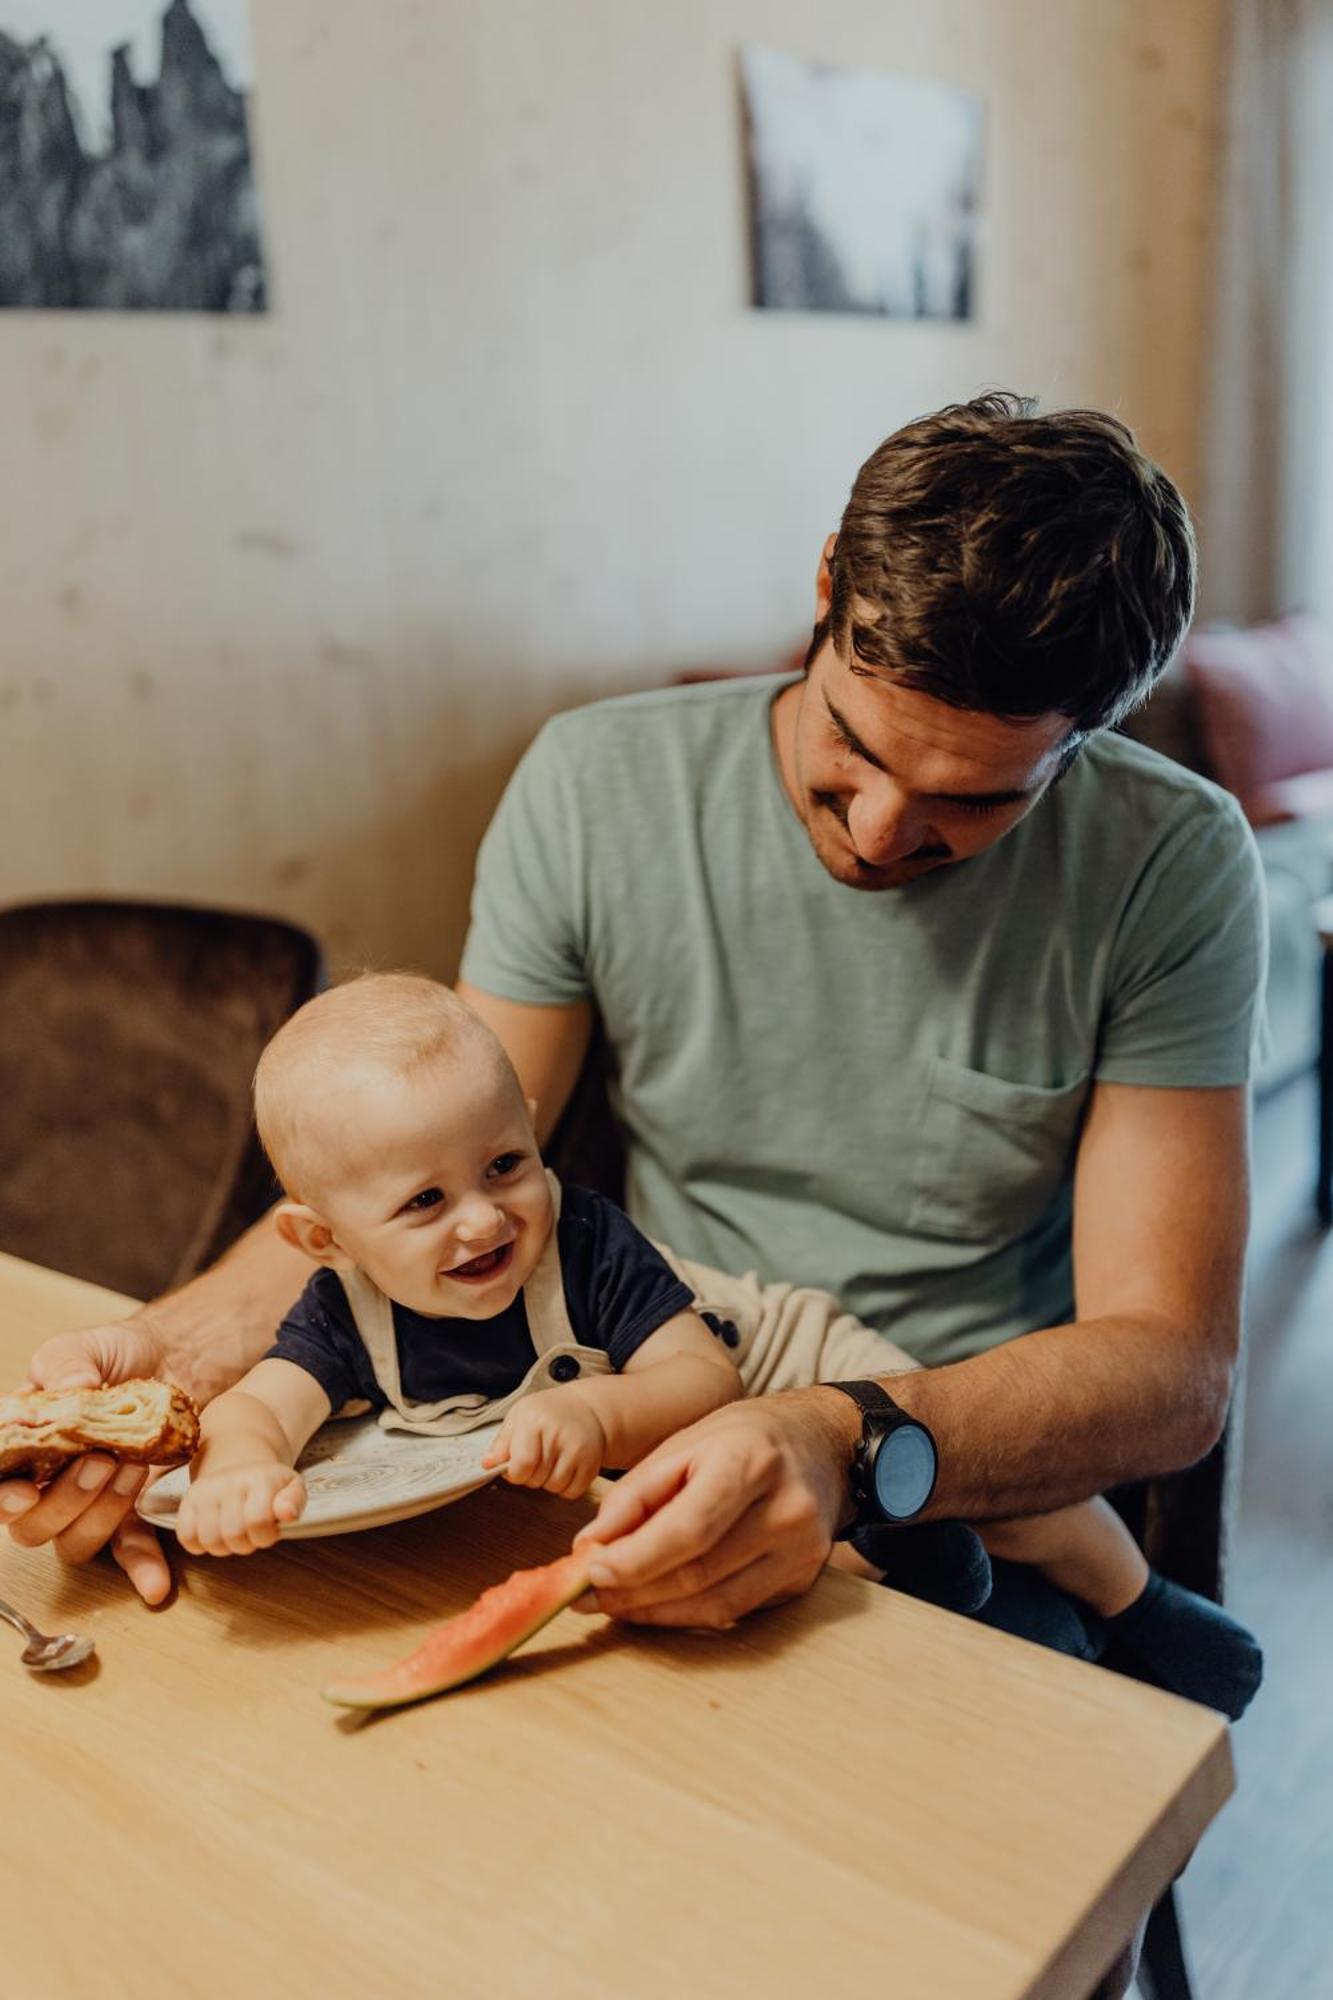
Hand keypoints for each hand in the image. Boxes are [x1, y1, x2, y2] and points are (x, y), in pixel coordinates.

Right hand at [2, 1313, 175, 1604]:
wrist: (176, 1358)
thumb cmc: (116, 1355)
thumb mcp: (82, 1348)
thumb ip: (66, 1364)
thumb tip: (69, 1390)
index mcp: (22, 1450)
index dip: (4, 1499)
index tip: (24, 1492)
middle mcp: (47, 1486)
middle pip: (31, 1525)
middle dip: (63, 1499)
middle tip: (100, 1461)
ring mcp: (89, 1504)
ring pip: (74, 1541)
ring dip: (100, 1514)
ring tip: (133, 1469)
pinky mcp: (132, 1511)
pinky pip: (129, 1550)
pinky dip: (141, 1567)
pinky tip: (155, 1584)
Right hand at [176, 1462, 306, 1556]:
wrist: (239, 1461)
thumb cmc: (269, 1484)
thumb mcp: (292, 1487)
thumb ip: (295, 1501)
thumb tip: (288, 1513)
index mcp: (259, 1478)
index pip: (258, 1520)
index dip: (265, 1536)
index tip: (269, 1530)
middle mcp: (229, 1481)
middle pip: (233, 1535)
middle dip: (246, 1543)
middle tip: (251, 1534)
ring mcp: (205, 1490)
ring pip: (209, 1540)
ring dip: (224, 1546)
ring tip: (233, 1534)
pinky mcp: (187, 1500)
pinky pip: (186, 1537)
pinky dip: (200, 1544)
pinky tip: (214, 1533)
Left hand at [481, 1389, 607, 1498]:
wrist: (585, 1407)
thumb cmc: (546, 1412)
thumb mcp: (518, 1417)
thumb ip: (502, 1443)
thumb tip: (487, 1465)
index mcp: (534, 1421)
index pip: (522, 1464)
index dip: (515, 1473)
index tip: (515, 1467)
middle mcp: (558, 1435)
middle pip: (536, 1479)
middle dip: (530, 1476)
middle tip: (536, 1458)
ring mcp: (578, 1449)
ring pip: (553, 1487)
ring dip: (547, 1481)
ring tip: (551, 1461)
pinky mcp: (593, 1463)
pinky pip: (572, 1492)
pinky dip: (565, 1487)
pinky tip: (565, 1468)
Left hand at [570, 1389, 857, 1627]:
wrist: (821, 1443)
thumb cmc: (743, 1437)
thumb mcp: (685, 1443)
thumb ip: (635, 1494)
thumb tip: (592, 1546)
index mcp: (752, 1461)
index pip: (689, 1529)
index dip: (636, 1559)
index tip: (591, 1573)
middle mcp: (787, 1510)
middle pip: (699, 1573)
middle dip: (634, 1591)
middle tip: (585, 1596)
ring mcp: (802, 1552)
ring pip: (716, 1605)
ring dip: (655, 1612)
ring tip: (612, 1604)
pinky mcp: (803, 1581)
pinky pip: (735, 1610)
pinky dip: (687, 1613)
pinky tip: (655, 1603)